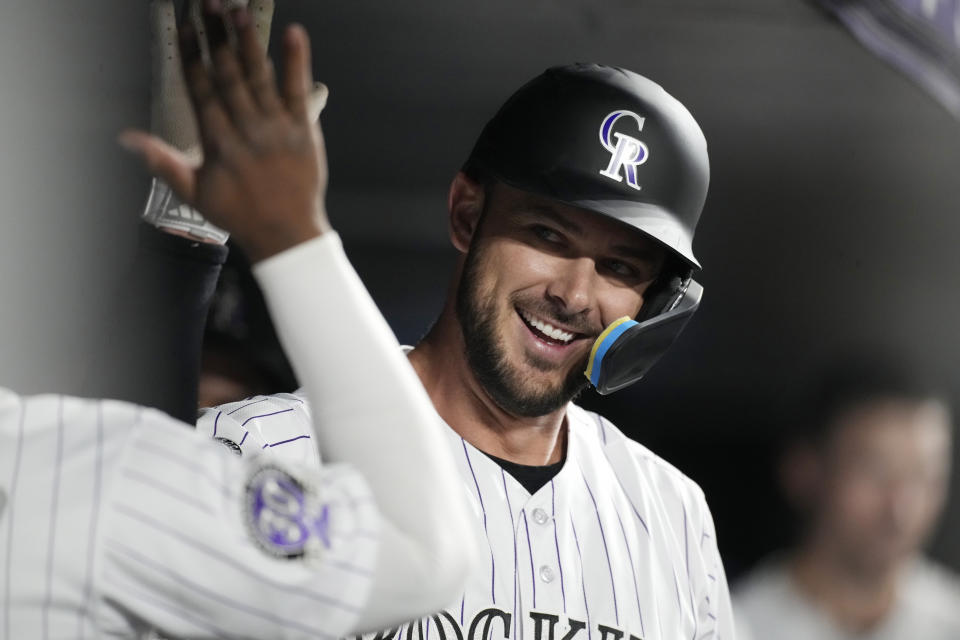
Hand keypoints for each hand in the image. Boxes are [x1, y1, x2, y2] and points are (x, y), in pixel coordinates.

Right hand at [122, 0, 330, 261]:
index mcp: (218, 142)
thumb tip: (127, 137)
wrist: (286, 234)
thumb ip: (162, 162)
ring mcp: (277, 127)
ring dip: (248, 42)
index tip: (183, 25)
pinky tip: (294, 34)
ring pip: (260, 77)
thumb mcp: (194, 192)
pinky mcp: (304, 129)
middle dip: (216, 37)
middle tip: (208, 2)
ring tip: (237, 10)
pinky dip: (296, 62)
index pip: (200, 88)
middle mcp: (246, 130)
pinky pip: (299, 90)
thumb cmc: (239, 215)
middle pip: (228, 75)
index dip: (191, 54)